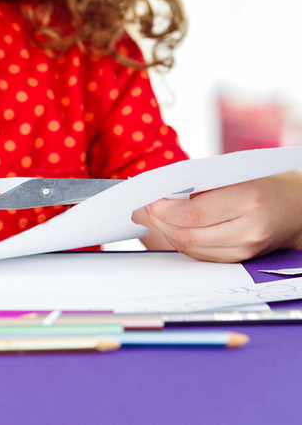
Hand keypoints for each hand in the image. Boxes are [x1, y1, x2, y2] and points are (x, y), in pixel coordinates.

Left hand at [142, 169, 301, 261]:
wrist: (296, 207)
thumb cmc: (263, 184)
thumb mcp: (235, 175)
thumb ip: (200, 185)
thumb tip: (161, 194)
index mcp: (248, 200)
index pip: (192, 213)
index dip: (164, 209)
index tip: (149, 199)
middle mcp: (248, 229)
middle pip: (187, 234)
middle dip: (160, 220)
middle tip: (147, 207)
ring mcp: (246, 249)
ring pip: (191, 247)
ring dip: (168, 232)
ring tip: (158, 216)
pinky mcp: (241, 260)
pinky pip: (201, 255)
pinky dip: (183, 241)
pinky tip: (175, 228)